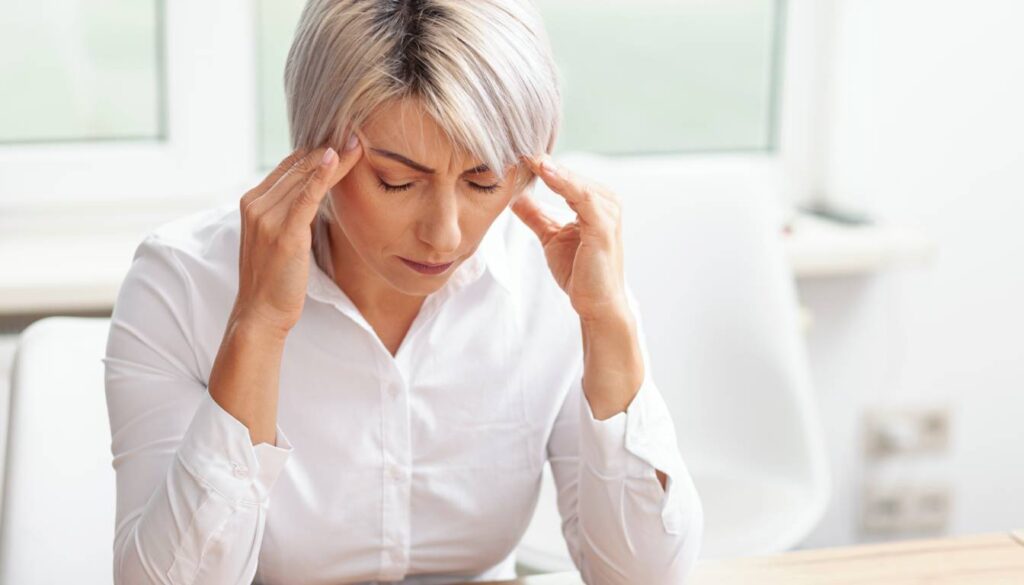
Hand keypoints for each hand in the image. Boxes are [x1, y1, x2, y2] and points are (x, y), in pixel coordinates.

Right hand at [232, 134, 362, 336]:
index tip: (343, 140)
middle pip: (298, 167)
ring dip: (333, 158)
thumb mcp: (278, 238)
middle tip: (357, 133)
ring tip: (358, 143)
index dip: (316, 152)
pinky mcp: (284, 232)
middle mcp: (255, 204)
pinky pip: (306, 196)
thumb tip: (313, 194)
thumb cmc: (275, 279)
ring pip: (304, 177)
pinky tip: (336, 158)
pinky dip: (321, 175)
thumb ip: (289, 213)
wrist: (261, 313)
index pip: (288, 166)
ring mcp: (266, 217)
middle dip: (328, 149)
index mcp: (252, 202)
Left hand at [512, 154, 629, 323]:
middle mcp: (606, 202)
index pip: (564, 177)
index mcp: (595, 202)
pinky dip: (563, 183)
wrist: (596, 303)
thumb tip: (515, 196)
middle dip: (542, 162)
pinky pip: (582, 198)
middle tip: (514, 143)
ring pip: (575, 182)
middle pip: (570, 175)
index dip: (540, 165)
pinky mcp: (604, 226)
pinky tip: (545, 171)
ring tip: (527, 155)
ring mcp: (608, 213)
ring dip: (551, 168)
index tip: (513, 151)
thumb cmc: (580, 272)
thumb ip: (536, 215)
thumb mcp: (551, 236)